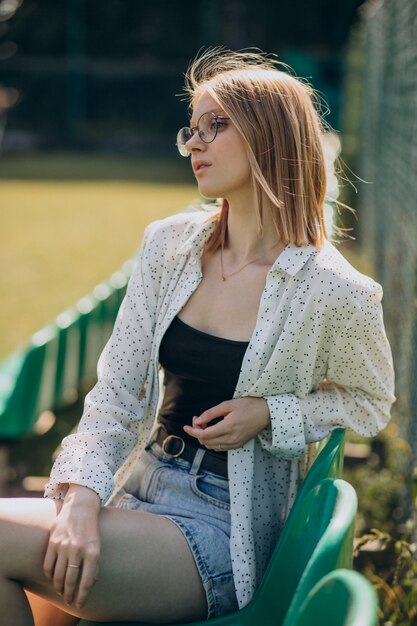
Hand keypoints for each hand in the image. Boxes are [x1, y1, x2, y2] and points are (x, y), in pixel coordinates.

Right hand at [43, 484, 100, 609]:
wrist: (80, 507)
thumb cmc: (90, 529)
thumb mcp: (98, 545)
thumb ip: (94, 564)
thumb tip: (90, 584)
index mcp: (92, 552)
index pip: (86, 582)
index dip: (82, 596)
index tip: (80, 604)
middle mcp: (78, 550)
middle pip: (70, 580)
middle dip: (69, 594)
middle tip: (68, 600)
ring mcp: (64, 546)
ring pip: (57, 575)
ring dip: (58, 587)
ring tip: (60, 591)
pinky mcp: (53, 542)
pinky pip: (48, 565)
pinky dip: (49, 575)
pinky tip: (53, 577)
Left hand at [183, 397, 270, 450]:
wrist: (266, 413)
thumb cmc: (249, 405)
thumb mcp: (228, 404)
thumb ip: (211, 413)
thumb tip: (198, 420)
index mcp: (228, 428)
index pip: (204, 435)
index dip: (192, 431)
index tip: (185, 426)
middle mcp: (231, 439)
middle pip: (206, 442)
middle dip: (197, 432)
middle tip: (198, 419)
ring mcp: (235, 444)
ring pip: (211, 446)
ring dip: (204, 437)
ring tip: (206, 424)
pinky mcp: (238, 445)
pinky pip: (220, 447)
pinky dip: (212, 441)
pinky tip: (213, 431)